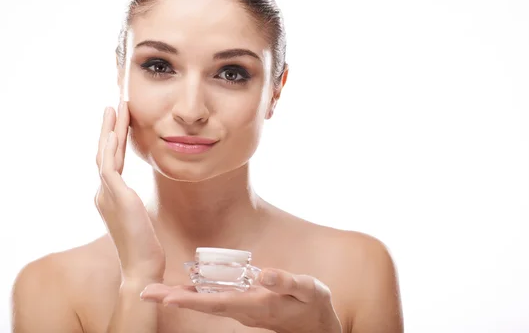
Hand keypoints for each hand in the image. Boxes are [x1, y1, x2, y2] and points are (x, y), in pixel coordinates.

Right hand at [95, 101, 165, 282]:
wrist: (142, 266)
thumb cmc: (145, 246)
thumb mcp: (139, 218)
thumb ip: (133, 203)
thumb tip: (137, 197)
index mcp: (109, 197)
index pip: (110, 161)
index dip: (115, 140)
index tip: (121, 122)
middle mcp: (103, 193)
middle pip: (104, 153)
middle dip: (110, 128)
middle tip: (116, 106)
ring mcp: (107, 194)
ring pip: (105, 153)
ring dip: (111, 129)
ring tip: (116, 108)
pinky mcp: (116, 196)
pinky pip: (109, 164)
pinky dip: (110, 146)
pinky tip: (114, 130)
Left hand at [140, 268, 342, 332]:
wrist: (315, 325)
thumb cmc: (312, 305)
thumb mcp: (308, 289)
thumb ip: (286, 281)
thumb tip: (264, 272)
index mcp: (257, 305)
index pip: (219, 303)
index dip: (192, 301)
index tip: (168, 298)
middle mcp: (243, 309)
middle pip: (203, 305)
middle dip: (174, 299)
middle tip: (145, 292)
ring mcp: (241, 309)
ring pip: (205, 303)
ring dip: (178, 297)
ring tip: (153, 291)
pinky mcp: (242, 304)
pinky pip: (212, 300)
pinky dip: (193, 295)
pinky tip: (180, 289)